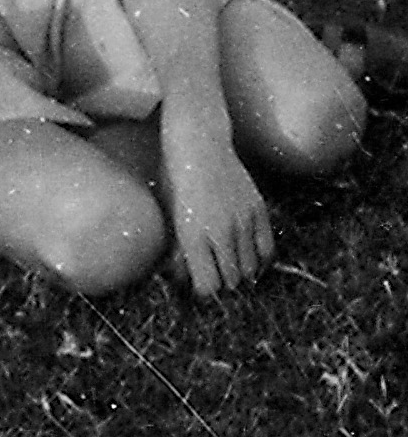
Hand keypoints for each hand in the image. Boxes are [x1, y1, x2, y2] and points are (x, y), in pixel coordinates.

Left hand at [160, 121, 273, 297]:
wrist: (199, 144)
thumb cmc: (175, 178)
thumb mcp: (170, 214)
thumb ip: (177, 248)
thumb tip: (180, 278)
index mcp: (193, 235)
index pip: (207, 285)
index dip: (204, 292)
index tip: (200, 288)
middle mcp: (220, 232)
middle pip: (230, 281)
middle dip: (222, 285)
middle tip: (217, 281)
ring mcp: (243, 221)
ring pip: (250, 269)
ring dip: (241, 274)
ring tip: (232, 272)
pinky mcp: (258, 210)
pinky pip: (267, 248)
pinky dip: (260, 260)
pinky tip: (252, 262)